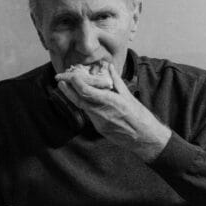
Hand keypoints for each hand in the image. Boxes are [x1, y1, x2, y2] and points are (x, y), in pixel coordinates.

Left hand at [55, 63, 171, 161]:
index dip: (75, 83)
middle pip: (79, 100)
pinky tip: (83, 100)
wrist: (144, 138)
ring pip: (83, 108)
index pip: (86, 91)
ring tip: (69, 88)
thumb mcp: (129, 96)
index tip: (71, 76)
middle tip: (60, 82)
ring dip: (75, 98)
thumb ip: (116, 81)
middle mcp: (102, 113)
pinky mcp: (100, 129)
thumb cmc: (140, 116)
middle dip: (68, 90)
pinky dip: (85, 106)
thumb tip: (108, 67)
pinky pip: (90, 115)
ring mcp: (99, 123)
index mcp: (110, 102)